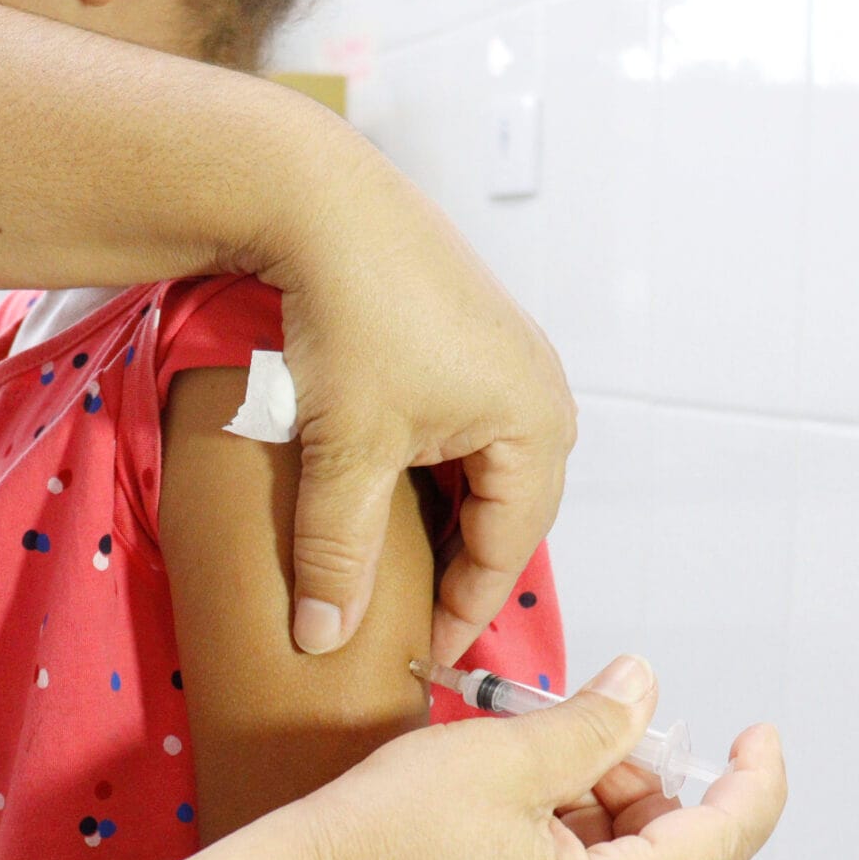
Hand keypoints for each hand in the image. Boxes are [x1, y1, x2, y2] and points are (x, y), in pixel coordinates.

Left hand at [260, 135, 575, 659]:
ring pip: (476, 477)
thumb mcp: (344, 452)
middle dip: (453, 571)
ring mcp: (504, 365)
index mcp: (537, 428)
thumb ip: (339, 554)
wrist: (320, 203)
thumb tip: (324, 638)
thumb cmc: (354, 315)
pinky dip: (421, 475)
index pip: (507, 553)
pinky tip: (374, 496)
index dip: (460, 613)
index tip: (417, 656)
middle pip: (502, 517)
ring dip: (433, 522)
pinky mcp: (465, 344)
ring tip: (384, 569)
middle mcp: (538, 395)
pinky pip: (456, 435)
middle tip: (401, 623)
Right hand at [290, 656, 785, 859]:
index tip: (758, 734)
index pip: (723, 844)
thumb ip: (596, 723)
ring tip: (547, 758)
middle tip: (605, 731)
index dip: (752, 780)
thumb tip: (643, 689)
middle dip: (659, 792)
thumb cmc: (382, 842)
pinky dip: (576, 850)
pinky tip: (526, 802)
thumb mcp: (506, 757)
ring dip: (612, 818)